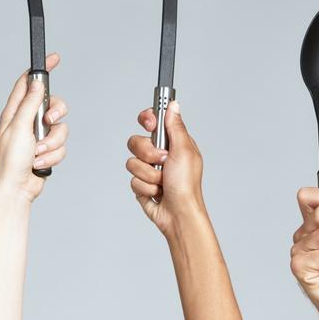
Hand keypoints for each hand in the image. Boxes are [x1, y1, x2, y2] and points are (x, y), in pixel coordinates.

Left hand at [0, 53, 68, 201]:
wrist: (15, 190)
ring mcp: (38, 136)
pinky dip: (53, 155)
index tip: (54, 58)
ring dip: (52, 143)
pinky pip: (61, 145)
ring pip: (60, 127)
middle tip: (48, 122)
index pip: (28, 83)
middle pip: (52, 104)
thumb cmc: (9, 161)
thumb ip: (30, 103)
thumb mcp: (18, 127)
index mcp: (14, 112)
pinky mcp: (47, 149)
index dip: (42, 70)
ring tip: (37, 153)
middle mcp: (27, 121)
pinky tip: (40, 163)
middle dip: (55, 115)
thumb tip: (36, 82)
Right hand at [126, 101, 204, 235]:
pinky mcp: (141, 182)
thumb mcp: (184, 151)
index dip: (147, 119)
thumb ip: (175, 126)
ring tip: (162, 182)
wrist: (178, 214)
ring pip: (132, 162)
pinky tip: (157, 192)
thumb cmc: (186, 185)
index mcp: (172, 142)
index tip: (150, 125)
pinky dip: (145, 187)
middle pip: (136, 141)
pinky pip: (132, 179)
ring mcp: (149, 168)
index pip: (153, 121)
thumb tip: (173, 104)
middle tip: (162, 162)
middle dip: (147, 154)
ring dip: (148, 174)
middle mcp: (159, 153)